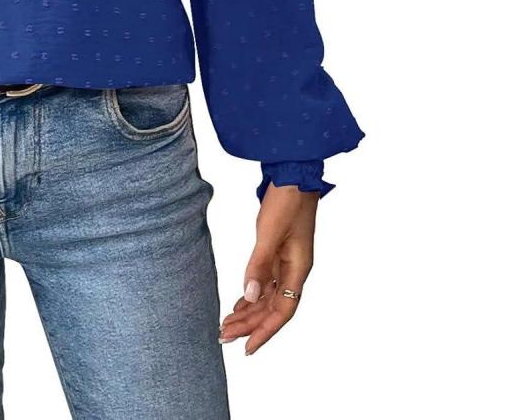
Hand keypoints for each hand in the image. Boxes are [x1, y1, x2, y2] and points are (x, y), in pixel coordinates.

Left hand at [219, 183, 318, 354]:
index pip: (283, 311)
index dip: (265, 331)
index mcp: (298, 268)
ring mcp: (288, 261)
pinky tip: (241, 301)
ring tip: (228, 324)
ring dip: (250, 311)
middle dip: (250, 324)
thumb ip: (260, 264)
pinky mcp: (279, 251)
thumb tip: (251, 296)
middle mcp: (295, 269)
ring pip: (269, 296)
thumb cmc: (287, 200)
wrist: (294, 175)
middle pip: (273, 307)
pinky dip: (253, 294)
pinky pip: (266, 282)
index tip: (246, 348)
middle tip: (223, 336)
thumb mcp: (270, 231)